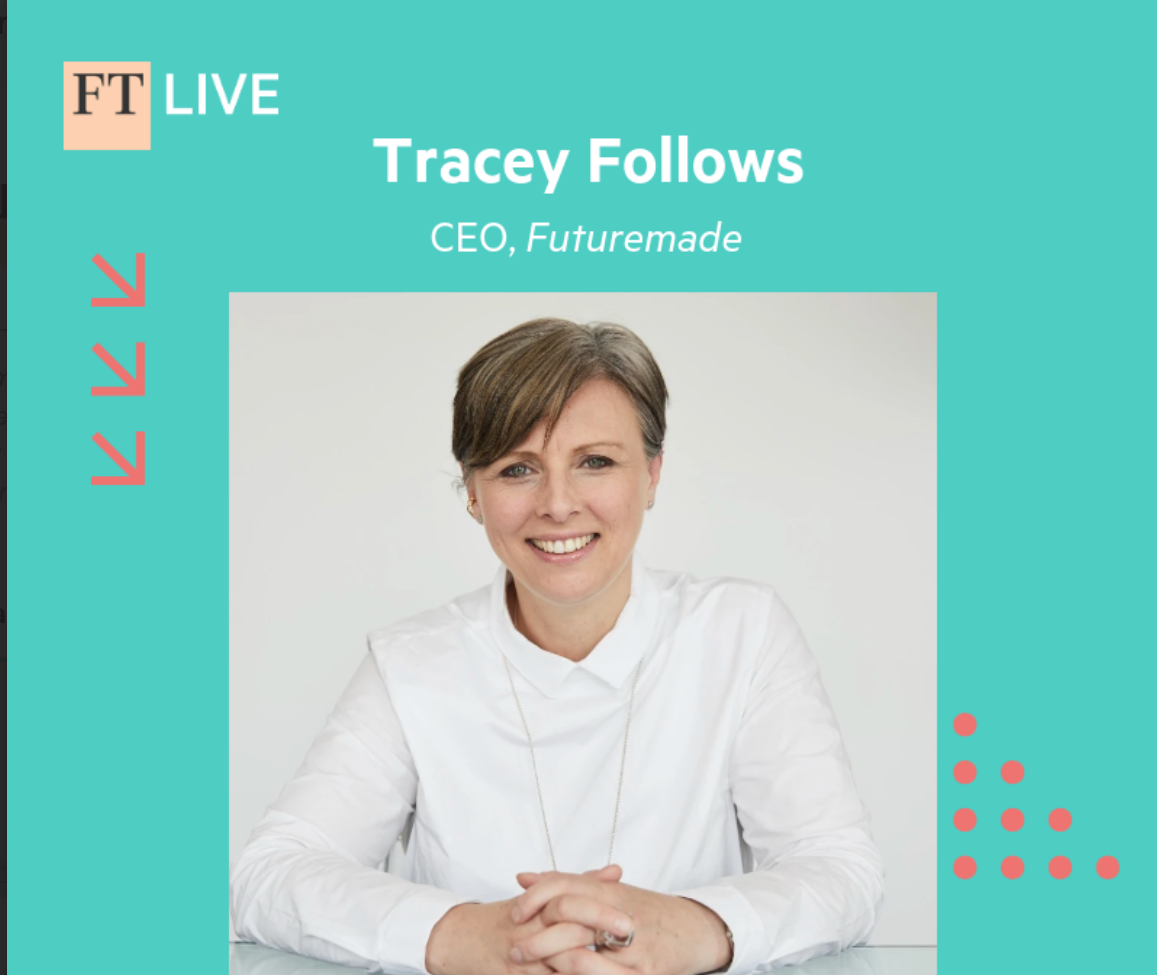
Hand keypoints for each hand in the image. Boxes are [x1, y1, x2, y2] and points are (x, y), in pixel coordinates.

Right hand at [425, 866, 634, 974]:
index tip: (631, 916)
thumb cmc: (507, 917)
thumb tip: (616, 871)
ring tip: (615, 967)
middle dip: (600, 933)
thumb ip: (580, 883)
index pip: (574, 903)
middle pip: (570, 929)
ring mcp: (524, 955)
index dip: (603, 910)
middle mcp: (532, 928)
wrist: (462, 938)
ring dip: (587, 965)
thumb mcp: (540, 897)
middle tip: (630, 937)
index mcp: (540, 905)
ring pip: (560, 961)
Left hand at [510, 869, 732, 974]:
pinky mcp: (645, 974)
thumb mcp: (612, 892)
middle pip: (568, 920)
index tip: (514, 914)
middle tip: (514, 950)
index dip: (534, 899)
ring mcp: (633, 948)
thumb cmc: (649, 912)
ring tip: (532, 972)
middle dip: (536, 939)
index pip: (565, 885)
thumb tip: (523, 877)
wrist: (697, 930)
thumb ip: (570, 885)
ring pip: (581, 960)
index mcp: (611, 891)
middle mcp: (620, 914)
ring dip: (551, 967)